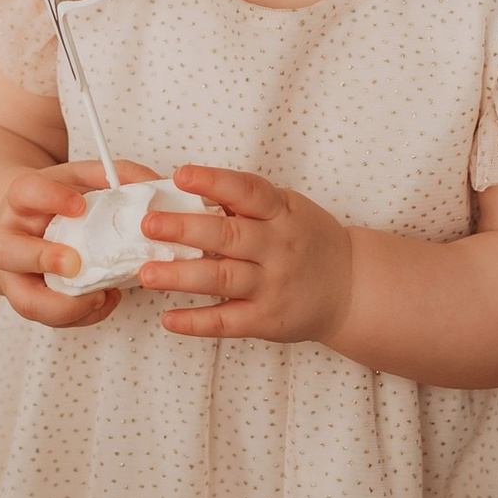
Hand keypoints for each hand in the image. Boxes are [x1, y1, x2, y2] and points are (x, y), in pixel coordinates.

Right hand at [0, 156, 153, 329]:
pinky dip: (82, 315)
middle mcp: (10, 239)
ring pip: (25, 300)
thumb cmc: (58, 202)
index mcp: (21, 201)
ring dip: (65, 306)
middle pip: (7, 252)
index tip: (79, 205)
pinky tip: (104, 299)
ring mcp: (16, 276)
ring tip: (100, 295)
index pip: (25, 193)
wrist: (29, 223)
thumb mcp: (82, 179)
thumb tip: (153, 183)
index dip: (50, 198)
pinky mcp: (30, 301)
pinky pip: (50, 319)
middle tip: (75, 264)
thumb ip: (116, 175)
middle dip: (43, 259)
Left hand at [142, 165, 355, 346]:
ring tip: (147, 273)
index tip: (182, 174)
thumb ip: (242, 201)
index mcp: (281, 212)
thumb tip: (181, 186)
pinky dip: (196, 322)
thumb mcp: (287, 209)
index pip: (247, 191)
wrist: (351, 287)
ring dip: (180, 276)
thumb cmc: (309, 241)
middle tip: (149, 225)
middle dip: (184, 229)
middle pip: (227, 236)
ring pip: (221, 279)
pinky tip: (170, 318)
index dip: (214, 181)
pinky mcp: (267, 319)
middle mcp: (277, 247)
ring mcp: (272, 285)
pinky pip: (227, 322)